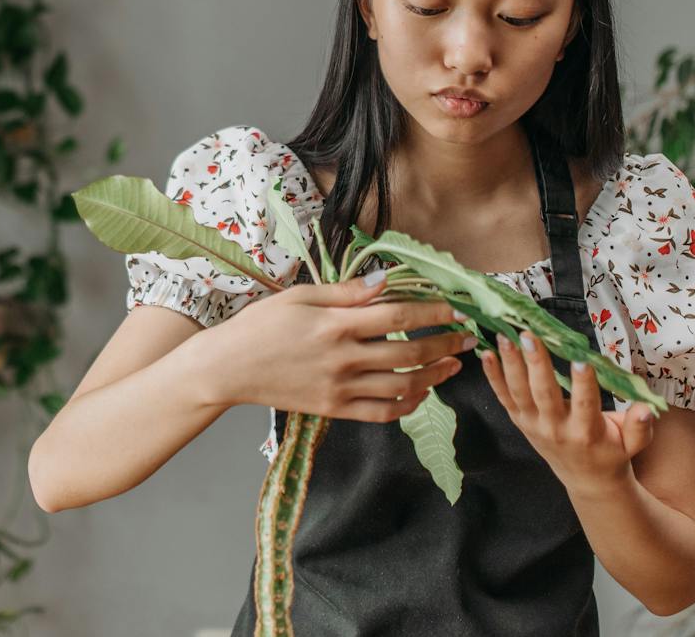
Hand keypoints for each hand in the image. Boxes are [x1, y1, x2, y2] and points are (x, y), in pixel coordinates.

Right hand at [207, 271, 475, 422]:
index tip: (455, 308)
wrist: (228, 368)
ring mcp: (339, 388)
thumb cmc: (260, 325)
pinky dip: (407, 404)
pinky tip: (420, 392)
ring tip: (453, 365)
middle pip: (409, 353)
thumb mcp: (298, 296)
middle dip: (445, 344)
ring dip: (435, 376)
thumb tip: (386, 281)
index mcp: (334, 324)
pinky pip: (382, 413)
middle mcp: (342, 358)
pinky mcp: (334, 410)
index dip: (433, 312)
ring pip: (402, 386)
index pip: (398, 316)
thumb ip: (345, 292)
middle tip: (467, 337)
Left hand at [481, 329, 657, 493]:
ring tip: (504, 336)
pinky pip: (503, 397)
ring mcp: (533, 425)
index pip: (585, 405)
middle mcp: (556, 429)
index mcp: (586, 433)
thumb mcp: (632, 444)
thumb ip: (640, 427)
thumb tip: (647, 409)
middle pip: (544, 394)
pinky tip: (486, 354)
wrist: (586, 480)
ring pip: (519, 393)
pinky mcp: (519, 420)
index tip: (580, 360)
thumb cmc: (611, 453)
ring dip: (510, 363)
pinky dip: (493, 376)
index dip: (583, 384)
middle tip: (530, 336)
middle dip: (536, 364)